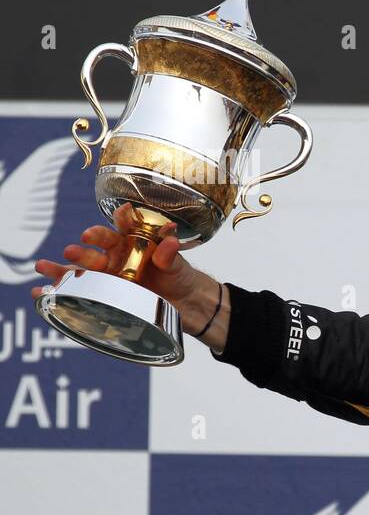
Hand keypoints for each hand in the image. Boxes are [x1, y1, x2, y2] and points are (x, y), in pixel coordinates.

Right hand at [29, 201, 203, 308]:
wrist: (183, 302)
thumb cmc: (178, 275)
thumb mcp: (176, 264)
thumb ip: (169, 254)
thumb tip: (171, 241)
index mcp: (132, 241)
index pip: (124, 226)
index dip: (123, 219)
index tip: (123, 212)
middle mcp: (115, 256)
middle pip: (96, 250)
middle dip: (84, 250)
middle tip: (73, 250)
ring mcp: (107, 275)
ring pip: (78, 270)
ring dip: (60, 269)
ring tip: (42, 266)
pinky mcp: (102, 294)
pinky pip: (76, 292)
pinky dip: (56, 292)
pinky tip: (39, 292)